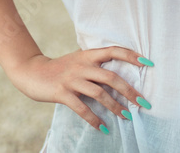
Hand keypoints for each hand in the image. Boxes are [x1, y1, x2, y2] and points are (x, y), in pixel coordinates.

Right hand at [5, 47, 151, 131]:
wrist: (31, 71)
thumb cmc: (59, 69)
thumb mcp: (77, 61)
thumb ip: (94, 65)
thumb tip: (118, 77)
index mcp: (87, 55)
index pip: (113, 51)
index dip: (131, 56)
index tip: (148, 63)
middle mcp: (81, 66)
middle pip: (110, 77)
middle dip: (129, 91)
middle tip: (143, 103)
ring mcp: (71, 79)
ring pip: (99, 93)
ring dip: (115, 107)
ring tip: (126, 117)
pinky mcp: (62, 93)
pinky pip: (82, 108)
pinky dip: (94, 119)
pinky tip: (103, 128)